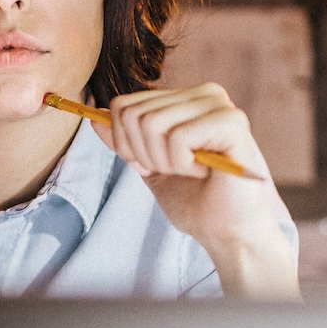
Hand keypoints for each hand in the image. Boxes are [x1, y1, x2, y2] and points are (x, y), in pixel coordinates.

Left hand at [89, 83, 298, 299]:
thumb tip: (94, 116)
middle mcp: (204, 93)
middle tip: (177, 171)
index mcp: (186, 98)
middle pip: (133, 113)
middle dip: (144, 155)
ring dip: (165, 161)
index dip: (126, 144)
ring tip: (193, 171)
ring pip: (152, 123)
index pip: (123, 105)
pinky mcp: (232, 122)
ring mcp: (220, 104)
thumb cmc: (195, 202)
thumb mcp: (148, 166)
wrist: (227, 234)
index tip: (154, 165)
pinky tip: (206, 171)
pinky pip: (178, 137)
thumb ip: (124, 140)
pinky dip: (182, 164)